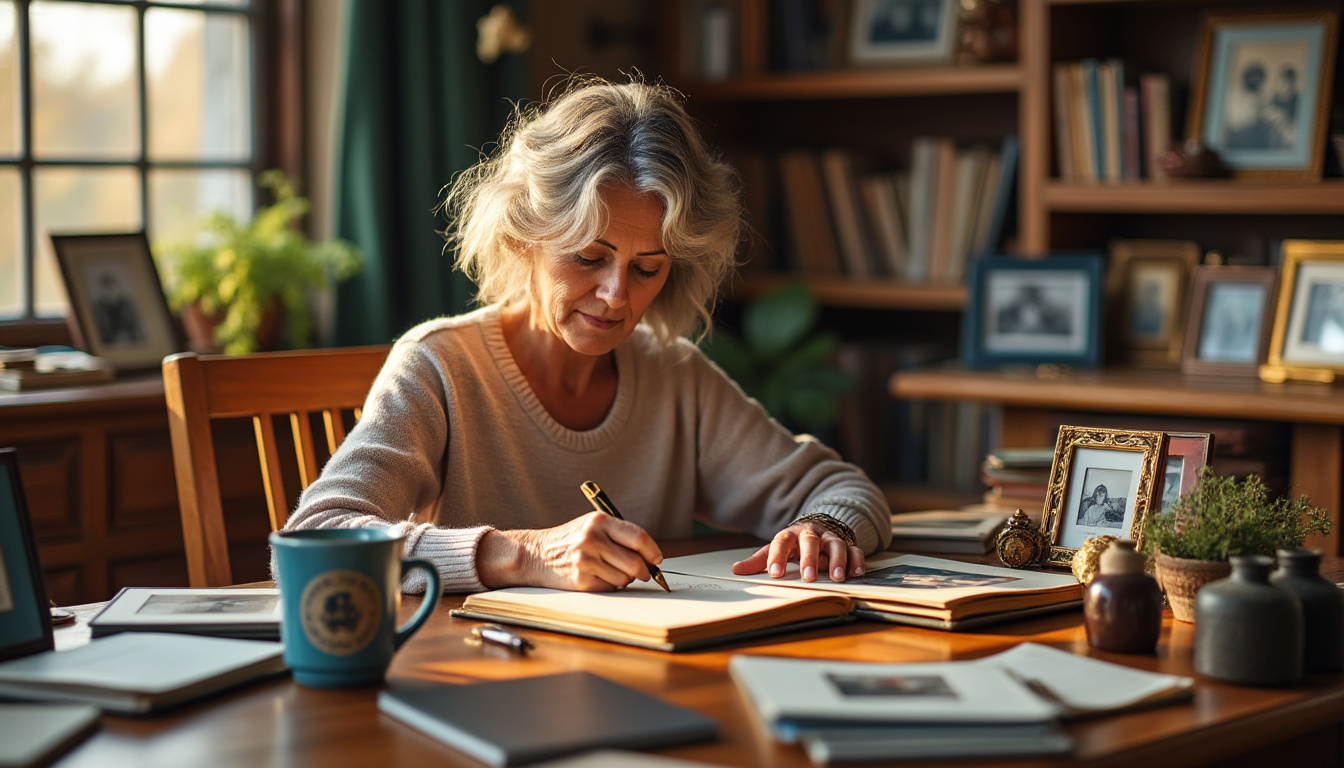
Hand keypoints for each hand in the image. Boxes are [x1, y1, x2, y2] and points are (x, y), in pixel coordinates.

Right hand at [477, 511, 663, 591]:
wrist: (536, 554)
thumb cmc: (570, 540)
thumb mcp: (592, 526)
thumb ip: (619, 535)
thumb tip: (651, 556)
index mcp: (599, 521)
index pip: (638, 537)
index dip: (652, 551)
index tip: (656, 559)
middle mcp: (593, 539)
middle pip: (635, 562)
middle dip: (644, 570)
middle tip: (643, 572)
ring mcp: (586, 560)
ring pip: (625, 578)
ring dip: (624, 578)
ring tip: (610, 570)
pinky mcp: (581, 580)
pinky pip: (610, 587)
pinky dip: (609, 584)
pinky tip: (596, 576)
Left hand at [730, 521, 864, 582]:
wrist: (817, 527)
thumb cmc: (793, 544)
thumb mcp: (775, 550)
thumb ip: (759, 561)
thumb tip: (736, 570)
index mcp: (790, 535)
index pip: (781, 542)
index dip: (777, 556)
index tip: (775, 573)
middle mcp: (811, 534)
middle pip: (810, 542)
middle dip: (809, 559)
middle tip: (808, 577)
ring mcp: (830, 538)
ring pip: (835, 545)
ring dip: (837, 560)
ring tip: (836, 577)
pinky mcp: (847, 544)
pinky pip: (854, 550)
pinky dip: (857, 561)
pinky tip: (856, 573)